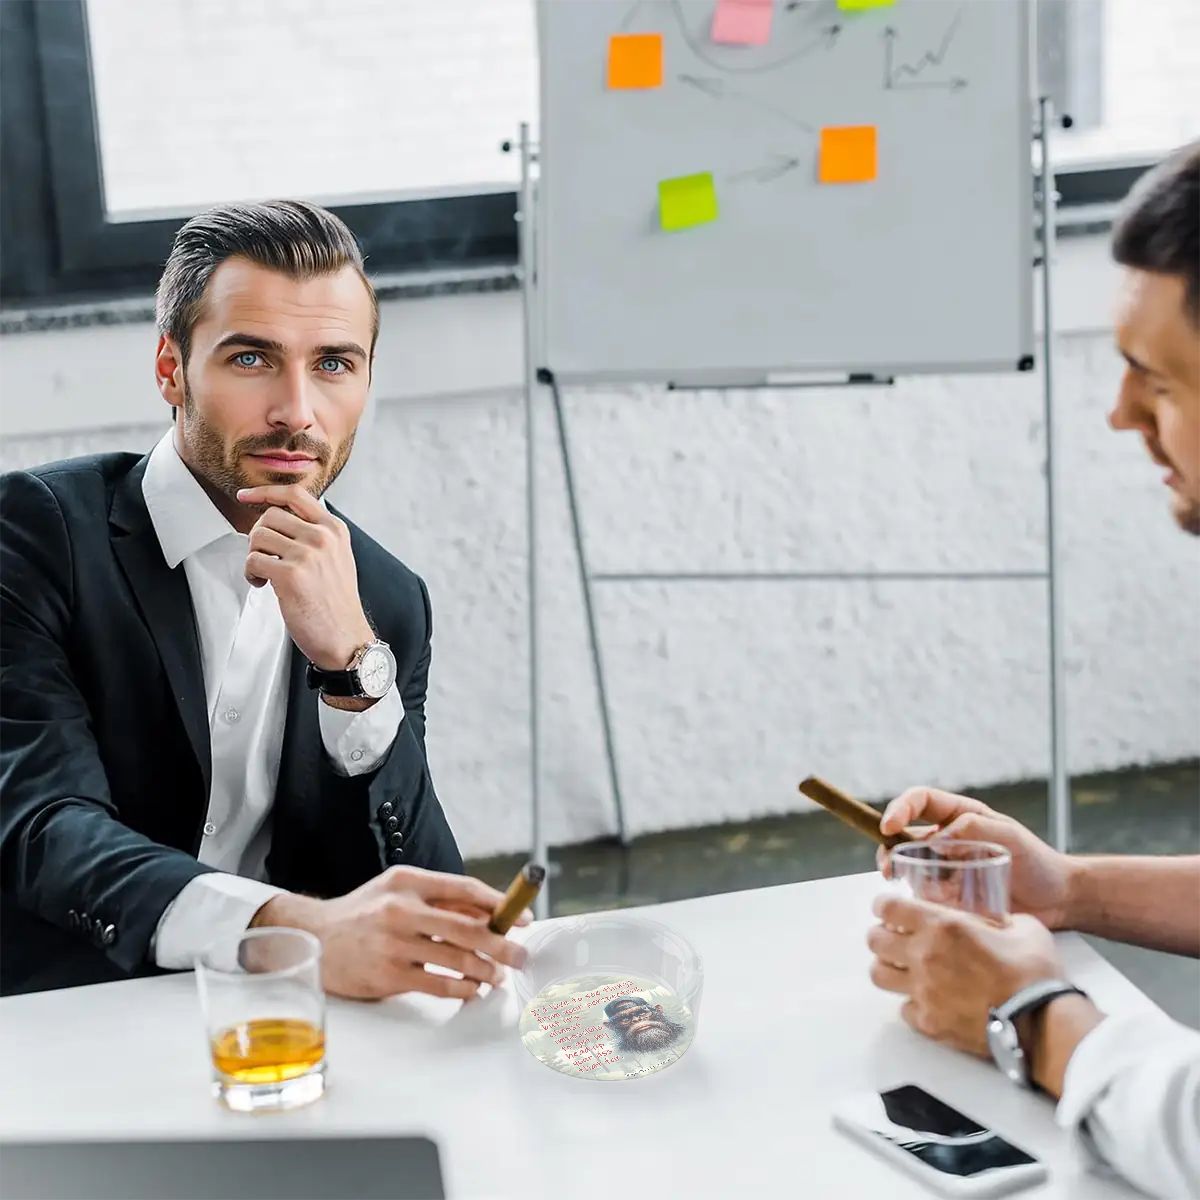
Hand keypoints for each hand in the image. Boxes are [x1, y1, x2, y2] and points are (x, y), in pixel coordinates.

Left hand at [236, 484, 373, 670]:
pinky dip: (252, 574)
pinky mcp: (290, 575)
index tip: (245, 495)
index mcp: (335, 529)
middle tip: (264, 557)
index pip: (295, 493)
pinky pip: (253, 560)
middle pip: (270, 515)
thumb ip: (315, 533)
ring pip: (258, 536)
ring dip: (254, 556)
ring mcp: (307, 555)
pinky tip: (264, 585)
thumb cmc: (336, 603)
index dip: (264, 491)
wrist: (346, 638)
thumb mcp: (337, 557)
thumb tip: (275, 517)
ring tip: (264, 574)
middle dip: (259, 536)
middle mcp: (323, 537)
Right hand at [252, 866, 531, 1000]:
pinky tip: (473, 990)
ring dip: (486, 971)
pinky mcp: (388, 975)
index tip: (521, 917)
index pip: (465, 889)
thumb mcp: (398, 889)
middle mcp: (402, 909)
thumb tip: (488, 912)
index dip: (499, 904)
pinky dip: (462, 989)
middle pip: (467, 927)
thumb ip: (438, 897)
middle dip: (502, 944)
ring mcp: (394, 943)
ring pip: (456, 959)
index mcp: (409, 881)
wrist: (313, 937)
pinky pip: (437, 984)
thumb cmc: (364, 912)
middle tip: (521, 955)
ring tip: (498, 976)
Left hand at [868, 893, 1064, 1057]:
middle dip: (881, 934)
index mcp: (942, 925)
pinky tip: (928, 1001)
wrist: (1044, 1024)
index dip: (884, 905)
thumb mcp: (1022, 927)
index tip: (888, 907)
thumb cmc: (1035, 972)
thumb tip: (992, 919)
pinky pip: (903, 1009)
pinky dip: (911, 1003)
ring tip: (903, 968)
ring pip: (878, 974)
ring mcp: (923, 991)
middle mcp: (924, 955)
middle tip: (895, 937)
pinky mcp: (928, 1023)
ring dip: (888, 968)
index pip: (889, 907)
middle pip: (874, 940)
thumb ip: (996, 917)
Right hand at [877, 787, 1075, 929]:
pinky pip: (925, 895)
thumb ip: (974, 828)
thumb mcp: (1009, 835)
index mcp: (960, 815)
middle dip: (889, 848)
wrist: (1058, 901)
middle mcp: (947, 839)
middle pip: (904, 836)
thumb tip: (937, 839)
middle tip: (889, 868)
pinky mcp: (950, 896)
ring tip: (903, 887)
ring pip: (910, 866)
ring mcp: (946, 868)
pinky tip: (925, 907)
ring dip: (900, 874)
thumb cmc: (1038, 862)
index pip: (921, 801)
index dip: (900, 808)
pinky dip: (918, 899)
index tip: (889, 826)